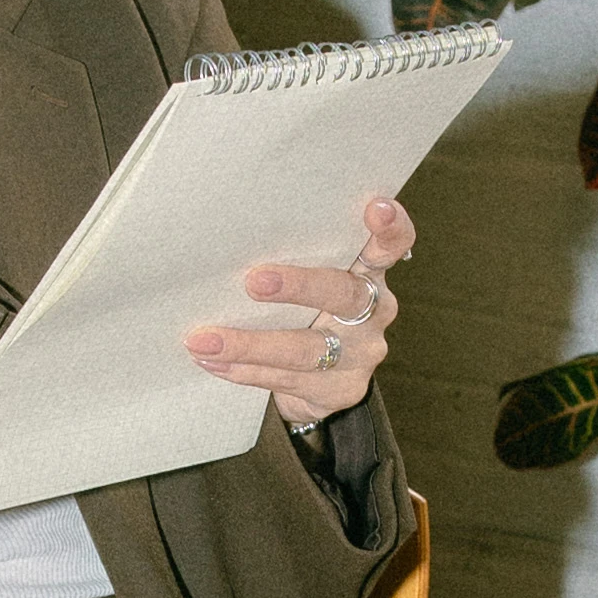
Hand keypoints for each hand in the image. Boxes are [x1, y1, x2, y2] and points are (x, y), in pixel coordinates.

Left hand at [185, 193, 414, 433]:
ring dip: (250, 343)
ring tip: (205, 339)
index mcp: (369, 273)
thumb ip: (294, 259)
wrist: (318, 381)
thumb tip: (227, 239)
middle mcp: (374, 311)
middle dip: (298, 286)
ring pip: (306, 349)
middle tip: (253, 281)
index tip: (376, 208)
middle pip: (343, 294)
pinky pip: (287, 379)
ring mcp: (361, 355)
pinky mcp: (341, 390)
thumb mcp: (311, 280)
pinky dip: (245, 370)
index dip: (391, 227)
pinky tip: (213, 361)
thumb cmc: (306, 311)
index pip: (392, 245)